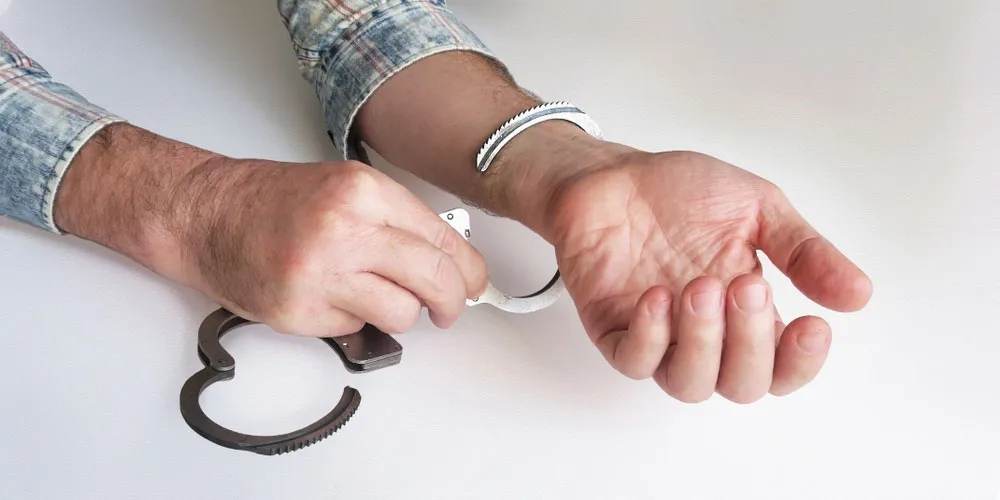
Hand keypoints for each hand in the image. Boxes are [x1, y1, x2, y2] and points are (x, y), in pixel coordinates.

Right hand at [175, 157, 488, 335]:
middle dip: (453, 302)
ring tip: (372, 297)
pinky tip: (328, 296)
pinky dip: (352, 320)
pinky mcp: (299, 311)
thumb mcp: (345, 189)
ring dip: (398, 314)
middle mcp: (345, 230)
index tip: (474, 283)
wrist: (206, 214)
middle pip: (434, 279)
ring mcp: (321, 274)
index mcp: (364, 192)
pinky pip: (356, 329)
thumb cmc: (272, 201)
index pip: (443, 240)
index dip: (469, 271)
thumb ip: (397, 220)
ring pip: (402, 314)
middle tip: (450, 309)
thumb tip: (449, 258)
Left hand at [544, 149, 871, 402]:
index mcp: (746, 312)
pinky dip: (649, 337)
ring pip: (689, 384)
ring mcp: (658, 335)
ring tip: (700, 288)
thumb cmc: (681, 193)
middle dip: (751, 342)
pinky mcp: (612, 329)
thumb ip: (804, 252)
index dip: (801, 361)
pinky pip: (634, 361)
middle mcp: (705, 334)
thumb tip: (860, 294)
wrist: (614, 173)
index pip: (782, 367)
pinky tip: (657, 297)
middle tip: (745, 285)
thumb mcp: (758, 209)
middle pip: (741, 384)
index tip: (814, 325)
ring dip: (703, 344)